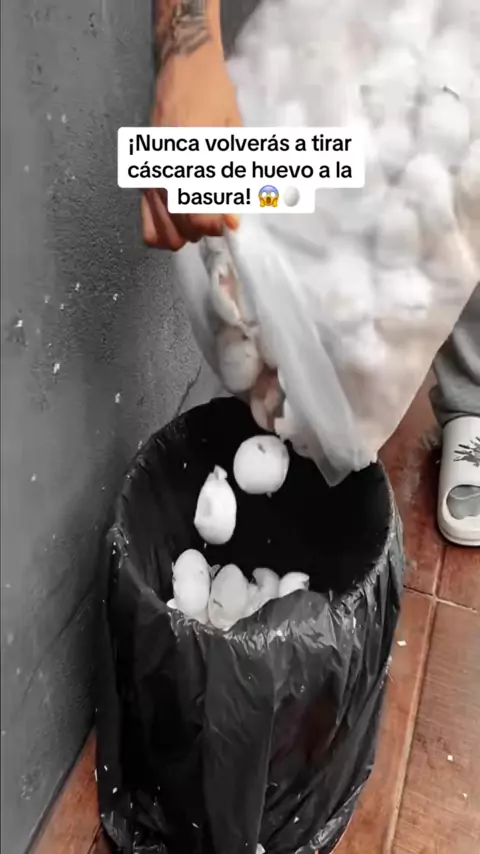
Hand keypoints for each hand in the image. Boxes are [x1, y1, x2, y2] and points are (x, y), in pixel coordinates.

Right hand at [142, 42, 241, 250]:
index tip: (227, 219)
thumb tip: (232, 223)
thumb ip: (233, 183)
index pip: (200, 220)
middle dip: (204, 230)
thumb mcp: (233, 137)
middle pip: (183, 230)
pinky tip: (178, 218)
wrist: (184, 68)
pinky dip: (164, 230)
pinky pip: (146, 224)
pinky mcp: (142, 179)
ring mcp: (149, 178)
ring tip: (197, 214)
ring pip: (163, 233)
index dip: (217, 226)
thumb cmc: (215, 97)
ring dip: (185, 232)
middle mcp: (164, 174)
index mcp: (189, 162)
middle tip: (216, 213)